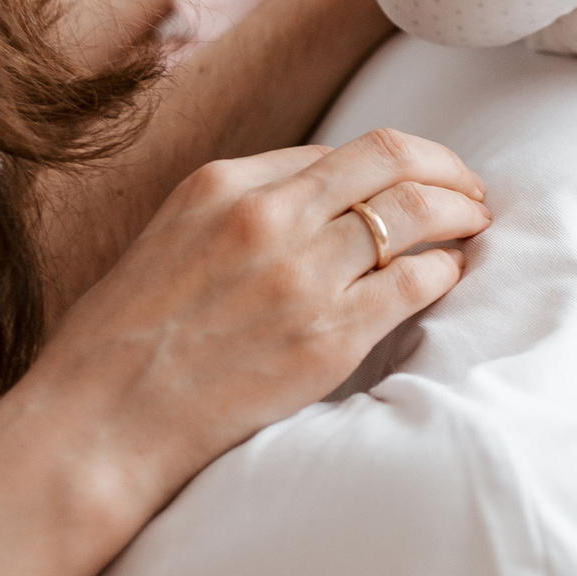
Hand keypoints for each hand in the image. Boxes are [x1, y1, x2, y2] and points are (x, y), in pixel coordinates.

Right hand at [17, 127, 489, 525]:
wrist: (100, 423)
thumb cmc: (120, 344)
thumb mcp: (167, 240)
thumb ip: (237, 214)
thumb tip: (310, 205)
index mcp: (222, 184)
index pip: (337, 152)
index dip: (392, 162)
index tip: (418, 176)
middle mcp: (267, 216)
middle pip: (390, 160)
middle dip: (445, 169)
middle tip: (472, 189)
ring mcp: (301, 275)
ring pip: (414, 215)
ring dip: (458, 213)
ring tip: (476, 223)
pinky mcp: (328, 337)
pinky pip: (413, 284)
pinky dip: (443, 271)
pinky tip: (449, 275)